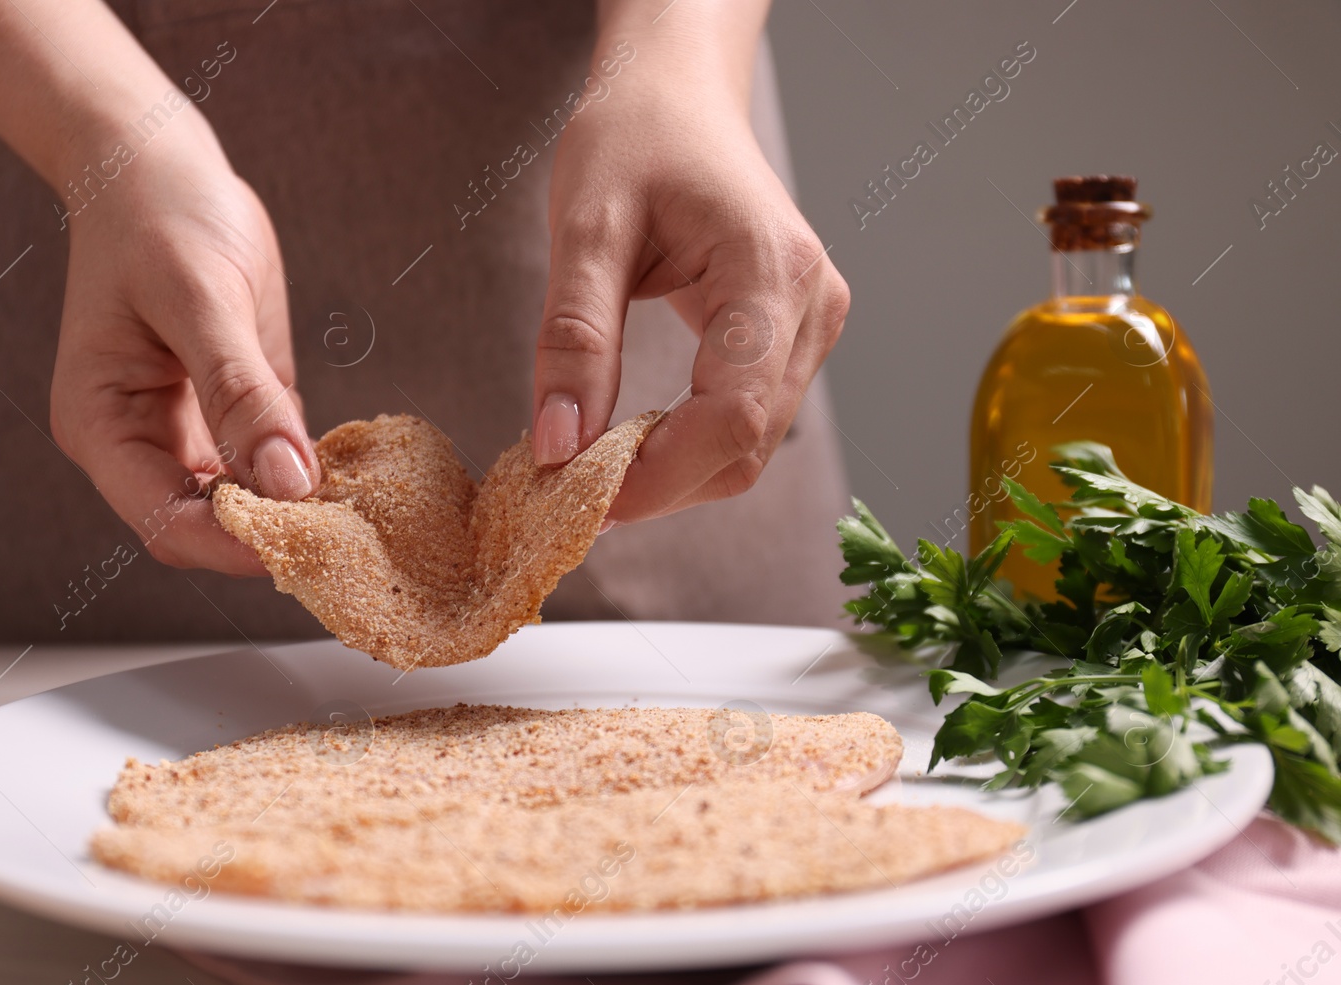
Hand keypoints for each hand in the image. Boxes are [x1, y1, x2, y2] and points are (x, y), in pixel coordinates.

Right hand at [49, 134, 317, 574]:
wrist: (159, 167)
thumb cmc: (159, 216)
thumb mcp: (202, 297)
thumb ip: (242, 393)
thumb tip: (289, 479)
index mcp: (103, 425)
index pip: (164, 521)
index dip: (233, 546)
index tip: (305, 546)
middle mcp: (139, 443)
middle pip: (204, 528)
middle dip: (271, 537)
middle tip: (348, 538)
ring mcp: (186, 432)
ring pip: (243, 505)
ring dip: (296, 513)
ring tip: (360, 514)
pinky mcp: (232, 414)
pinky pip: (271, 464)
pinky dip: (308, 474)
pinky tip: (353, 475)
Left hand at [531, 26, 849, 524]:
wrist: (676, 98)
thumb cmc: (634, 138)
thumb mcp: (584, 227)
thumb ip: (574, 339)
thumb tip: (559, 446)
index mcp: (772, 270)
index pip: (731, 413)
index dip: (659, 476)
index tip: (582, 499)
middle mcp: (812, 305)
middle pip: (746, 445)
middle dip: (659, 485)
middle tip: (571, 491)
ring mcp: (813, 325)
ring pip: (749, 447)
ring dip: (672, 474)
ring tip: (592, 462)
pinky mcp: (793, 339)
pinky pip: (746, 421)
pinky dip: (687, 447)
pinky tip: (630, 438)